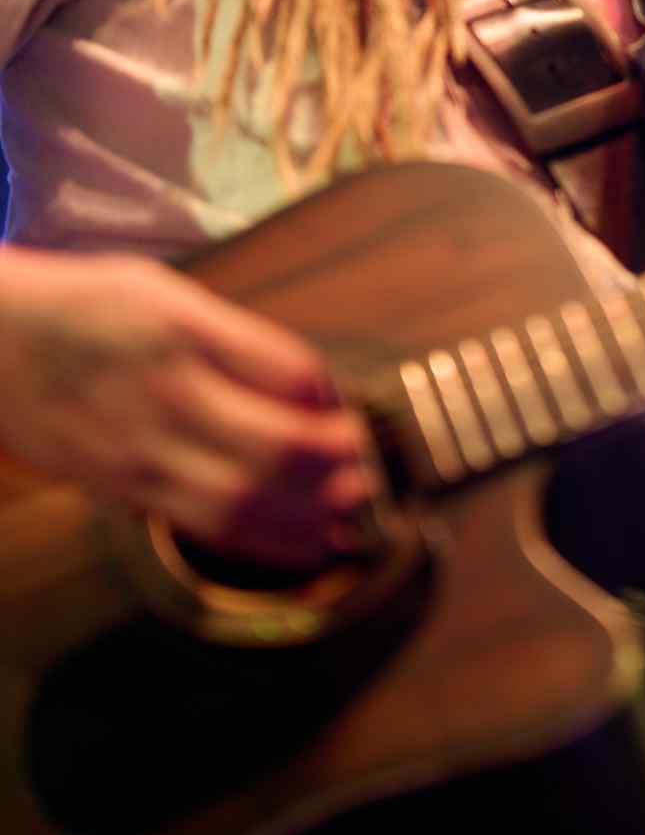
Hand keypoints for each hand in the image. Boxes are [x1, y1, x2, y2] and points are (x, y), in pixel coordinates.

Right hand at [0, 244, 377, 565]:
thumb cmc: (88, 307)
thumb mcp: (168, 293)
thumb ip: (240, 340)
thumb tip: (311, 386)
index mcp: (183, 334)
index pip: (287, 372)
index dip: (333, 399)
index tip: (350, 409)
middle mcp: (164, 397)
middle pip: (271, 450)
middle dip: (335, 467)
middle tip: (366, 469)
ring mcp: (139, 453)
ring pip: (238, 505)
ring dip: (307, 518)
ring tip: (349, 516)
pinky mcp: (121, 492)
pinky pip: (200, 527)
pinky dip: (258, 542)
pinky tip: (298, 542)